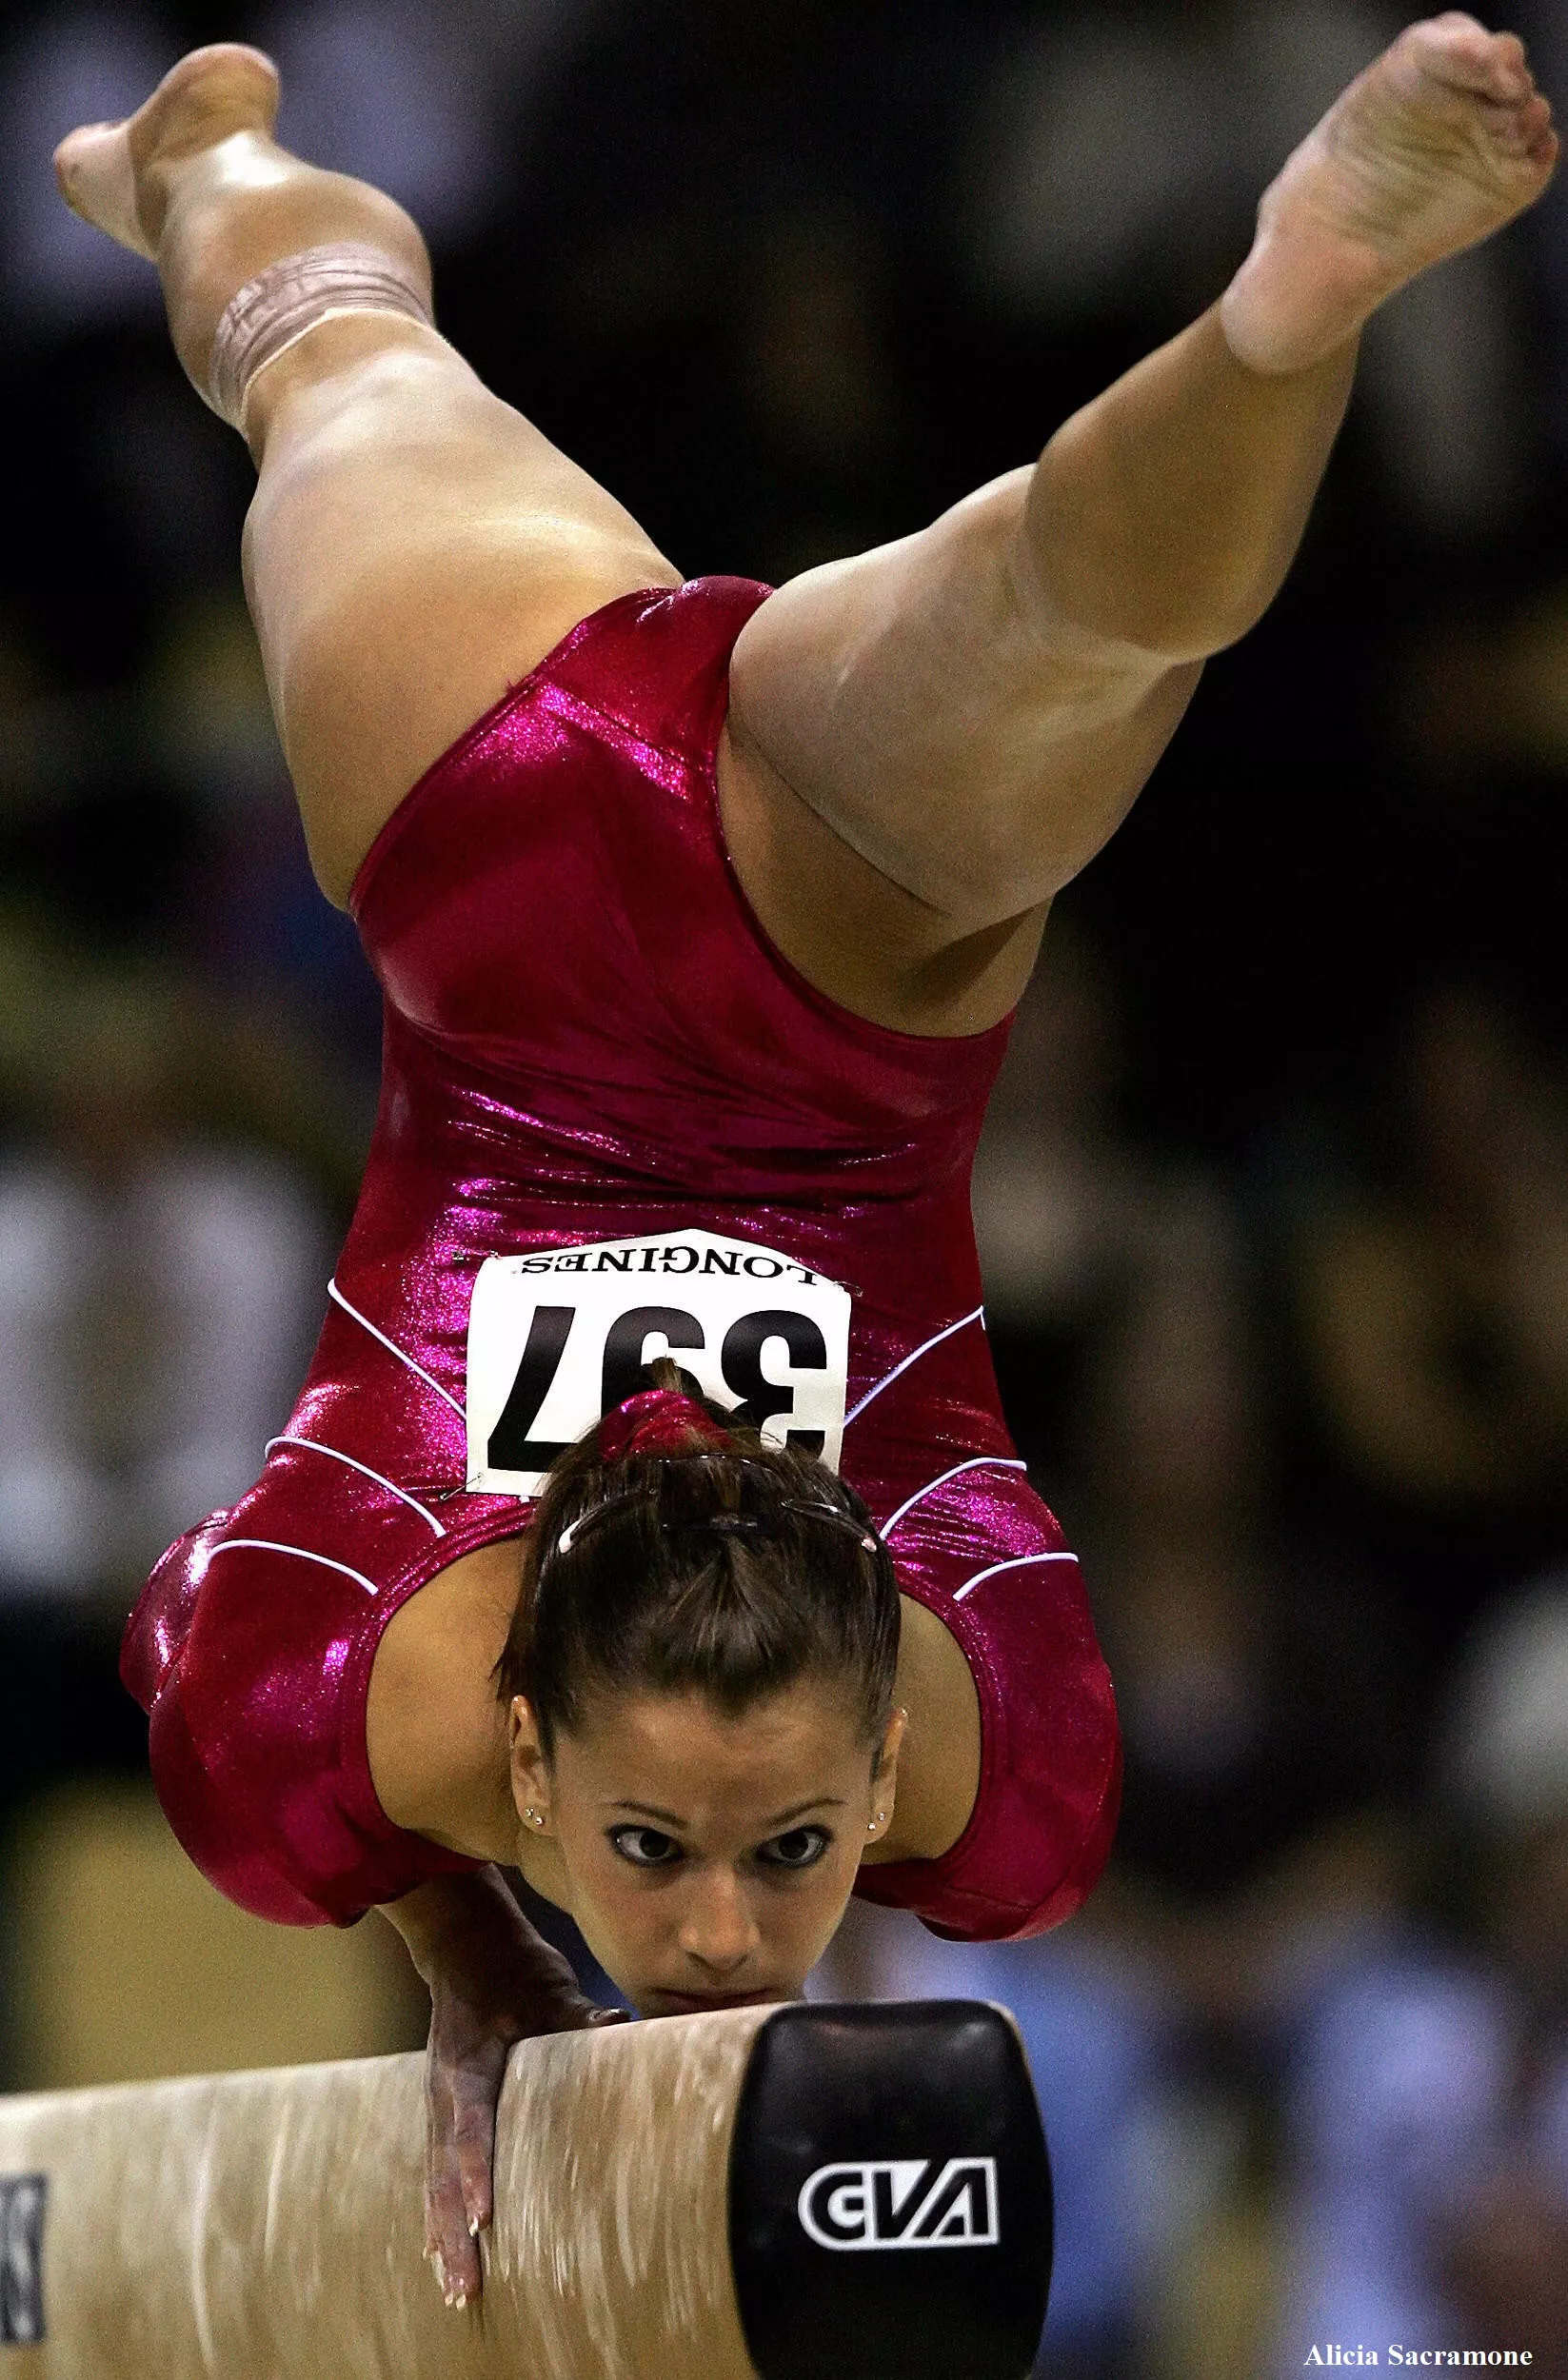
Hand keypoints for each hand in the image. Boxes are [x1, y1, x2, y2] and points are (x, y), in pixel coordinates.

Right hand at [382, 1866, 627, 2304]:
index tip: (484, 2218)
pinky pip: (433, 2174)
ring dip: (443, 2236)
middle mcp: (442, 2094)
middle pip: (442, 2175)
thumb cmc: (513, 1965)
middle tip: (467, 2286)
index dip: (476, 2173)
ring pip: (433, 2184)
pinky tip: (441, 2253)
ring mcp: (435, 2106)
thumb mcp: (547, 1983)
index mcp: (466, 2064)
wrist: (465, 1945)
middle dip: (454, 2233)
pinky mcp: (439, 2113)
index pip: (469, 2128)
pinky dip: (438, 2214)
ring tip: (456, 2289)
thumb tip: (617, 2028)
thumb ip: (576, 2014)